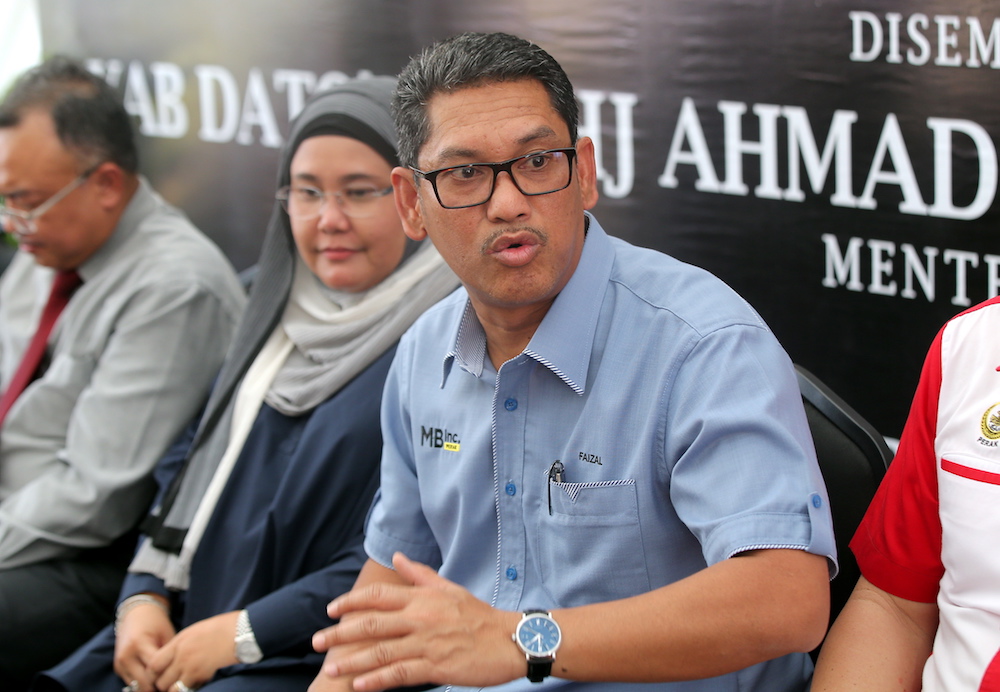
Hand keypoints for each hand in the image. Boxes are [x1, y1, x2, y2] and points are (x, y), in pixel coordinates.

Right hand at [113, 597, 174, 691]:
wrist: (136, 614)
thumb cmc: (156, 623)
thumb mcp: (167, 635)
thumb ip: (169, 655)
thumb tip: (178, 674)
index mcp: (139, 644)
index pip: (155, 670)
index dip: (169, 676)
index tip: (180, 680)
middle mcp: (126, 656)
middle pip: (144, 683)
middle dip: (159, 686)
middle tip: (174, 685)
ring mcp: (120, 664)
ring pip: (137, 686)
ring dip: (150, 687)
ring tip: (165, 683)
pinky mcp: (118, 668)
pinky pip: (132, 683)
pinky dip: (143, 684)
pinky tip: (156, 680)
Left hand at [148, 611, 240, 690]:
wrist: (241, 631)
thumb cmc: (224, 627)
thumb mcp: (197, 631)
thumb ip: (183, 644)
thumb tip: (176, 656)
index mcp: (179, 641)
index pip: (153, 663)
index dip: (153, 674)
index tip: (159, 676)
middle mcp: (180, 654)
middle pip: (160, 679)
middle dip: (163, 685)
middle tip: (171, 684)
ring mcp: (189, 666)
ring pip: (171, 688)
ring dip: (175, 689)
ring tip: (182, 686)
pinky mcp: (200, 675)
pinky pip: (186, 689)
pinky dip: (189, 689)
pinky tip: (197, 685)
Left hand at [312, 552, 522, 690]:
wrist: (510, 639)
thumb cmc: (479, 615)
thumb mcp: (449, 588)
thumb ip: (420, 575)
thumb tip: (398, 557)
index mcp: (422, 598)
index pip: (377, 596)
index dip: (350, 603)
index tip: (331, 610)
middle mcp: (420, 618)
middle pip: (371, 624)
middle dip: (339, 633)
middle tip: (317, 642)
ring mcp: (427, 643)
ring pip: (381, 652)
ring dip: (352, 661)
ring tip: (331, 669)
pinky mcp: (436, 666)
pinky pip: (400, 674)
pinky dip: (377, 680)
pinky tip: (359, 686)